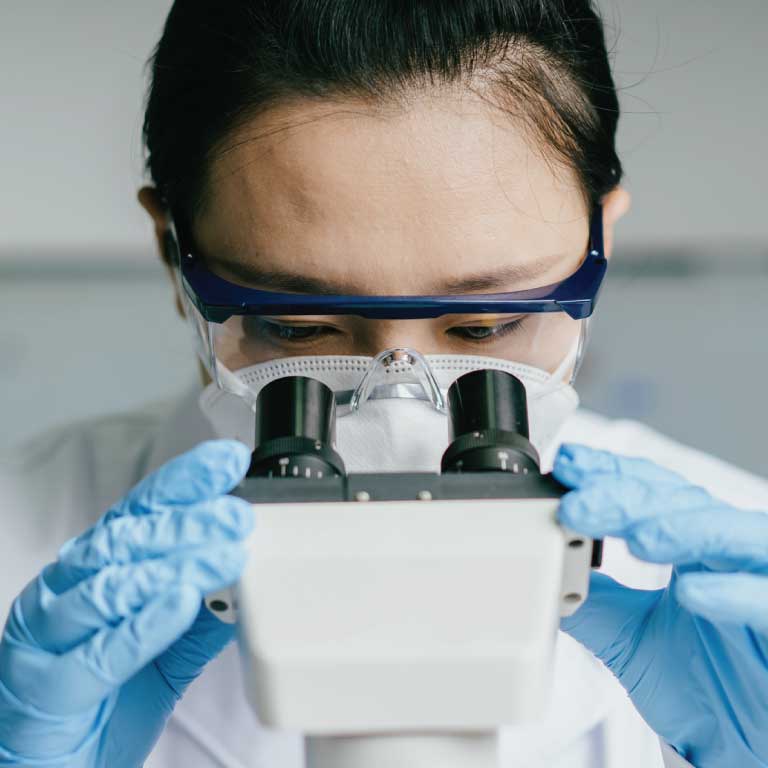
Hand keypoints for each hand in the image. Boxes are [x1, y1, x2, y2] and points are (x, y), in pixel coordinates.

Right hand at [0, 440, 253, 767]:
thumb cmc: (96, 707)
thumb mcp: (162, 656)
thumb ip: (200, 620)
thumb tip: (246, 583)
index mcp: (94, 572)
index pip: (142, 512)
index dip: (185, 482)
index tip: (228, 460)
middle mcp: (65, 590)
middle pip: (128, 540)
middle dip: (189, 522)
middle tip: (238, 516)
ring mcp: (47, 635)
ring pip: (111, 584)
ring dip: (174, 564)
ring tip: (224, 554)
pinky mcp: (43, 686)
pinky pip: (97, 651)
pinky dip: (142, 624)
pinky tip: (181, 602)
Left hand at [553, 444, 767, 767]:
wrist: (743, 747)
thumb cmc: (704, 685)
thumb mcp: (630, 639)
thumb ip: (591, 603)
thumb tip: (543, 572)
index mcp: (694, 546)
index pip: (652, 492)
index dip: (611, 475)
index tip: (568, 465)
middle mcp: (730, 554)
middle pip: (682, 505)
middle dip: (627, 498)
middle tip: (578, 503)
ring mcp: (763, 582)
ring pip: (733, 536)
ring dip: (683, 530)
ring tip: (636, 536)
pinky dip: (736, 592)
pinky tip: (693, 591)